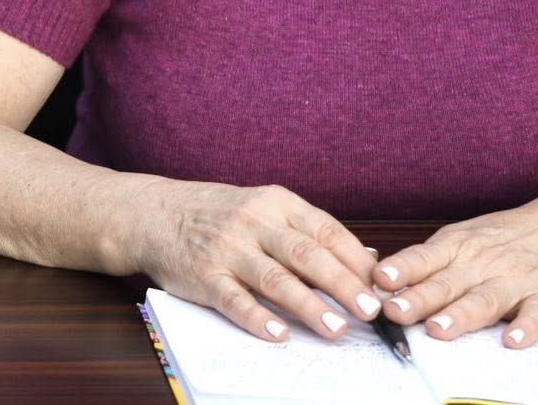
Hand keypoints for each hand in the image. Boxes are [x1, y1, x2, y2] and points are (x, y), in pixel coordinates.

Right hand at [132, 180, 384, 341]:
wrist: (153, 213)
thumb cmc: (217, 213)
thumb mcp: (264, 208)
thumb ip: (309, 233)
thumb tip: (366, 260)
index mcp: (275, 203)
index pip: (325, 231)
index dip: (357, 261)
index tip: (384, 287)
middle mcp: (253, 222)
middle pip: (306, 255)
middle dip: (343, 284)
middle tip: (372, 311)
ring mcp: (226, 249)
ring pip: (275, 279)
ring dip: (309, 305)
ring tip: (337, 329)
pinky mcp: (203, 276)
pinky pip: (233, 299)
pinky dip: (257, 317)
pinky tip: (279, 333)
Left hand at [373, 189, 537, 346]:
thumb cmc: (506, 239)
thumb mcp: (465, 240)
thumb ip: (430, 263)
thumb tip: (381, 285)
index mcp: (457, 246)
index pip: (423, 258)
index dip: (400, 269)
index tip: (377, 281)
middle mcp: (483, 262)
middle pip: (447, 283)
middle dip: (419, 298)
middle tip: (394, 313)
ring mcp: (516, 279)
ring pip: (484, 299)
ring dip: (460, 315)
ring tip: (438, 329)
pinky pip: (536, 314)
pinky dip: (525, 327)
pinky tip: (512, 341)